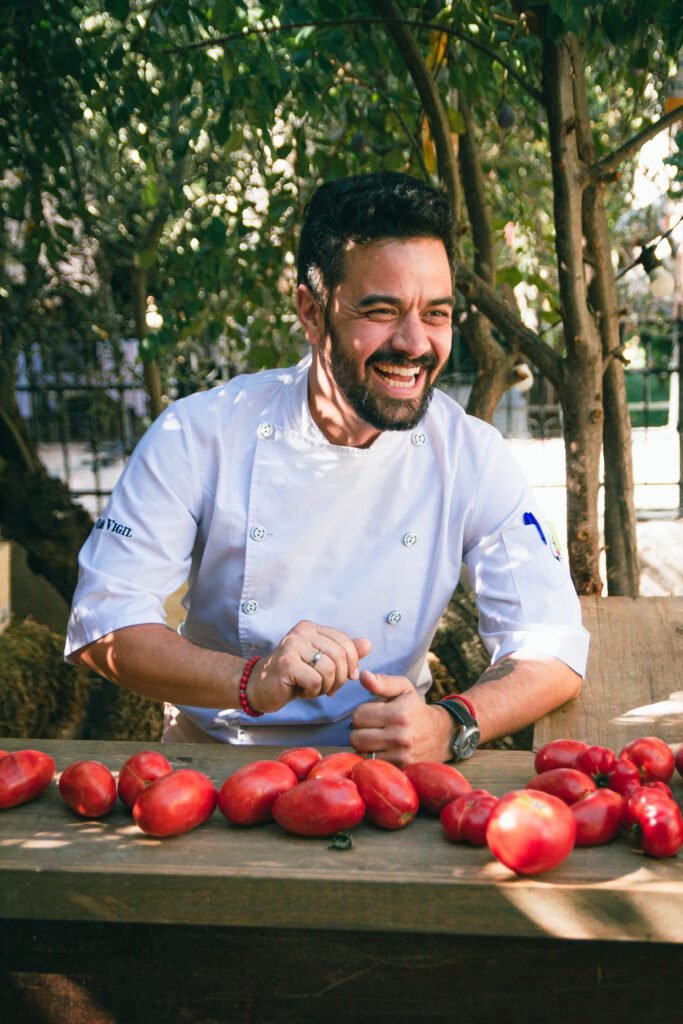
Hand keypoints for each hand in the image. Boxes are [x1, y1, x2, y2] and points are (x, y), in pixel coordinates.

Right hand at [247, 620, 371, 713]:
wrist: (259, 687)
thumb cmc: (293, 676)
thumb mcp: (321, 663)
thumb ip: (343, 652)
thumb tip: (368, 644)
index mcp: (311, 628)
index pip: (345, 642)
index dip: (352, 663)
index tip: (349, 677)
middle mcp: (301, 632)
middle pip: (340, 655)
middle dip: (341, 678)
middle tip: (330, 689)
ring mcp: (292, 646)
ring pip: (329, 669)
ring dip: (326, 686)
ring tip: (314, 689)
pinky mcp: (286, 663)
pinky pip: (316, 680)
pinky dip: (313, 692)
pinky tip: (302, 690)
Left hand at [349, 671, 453, 765]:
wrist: (441, 734)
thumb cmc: (415, 708)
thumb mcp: (403, 689)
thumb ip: (382, 682)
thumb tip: (363, 675)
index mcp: (398, 713)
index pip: (358, 716)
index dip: (362, 714)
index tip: (372, 714)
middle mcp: (400, 736)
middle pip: (356, 738)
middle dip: (360, 731)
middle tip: (371, 728)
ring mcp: (401, 755)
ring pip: (362, 753)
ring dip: (365, 746)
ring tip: (376, 739)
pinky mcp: (401, 768)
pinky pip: (373, 765)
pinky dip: (373, 758)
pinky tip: (381, 750)